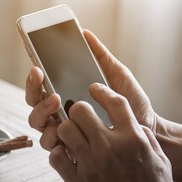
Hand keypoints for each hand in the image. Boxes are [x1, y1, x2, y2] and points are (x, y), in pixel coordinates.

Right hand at [25, 30, 156, 149]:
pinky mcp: (69, 148)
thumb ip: (101, 56)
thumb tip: (85, 33)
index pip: (42, 84)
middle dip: (33, 90)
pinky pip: (50, 144)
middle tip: (42, 79)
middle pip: (33, 101)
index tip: (37, 67)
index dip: (34, 77)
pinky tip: (61, 131)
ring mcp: (63, 129)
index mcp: (66, 93)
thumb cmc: (132, 103)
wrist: (148, 130)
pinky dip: (52, 137)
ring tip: (56, 101)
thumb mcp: (118, 75)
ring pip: (36, 121)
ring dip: (41, 111)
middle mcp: (60, 111)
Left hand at [50, 83, 174, 181]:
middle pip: (80, 110)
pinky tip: (67, 157)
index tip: (94, 89)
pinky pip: (56, 155)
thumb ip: (145, 138)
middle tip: (80, 117)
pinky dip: (58, 154)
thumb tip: (132, 124)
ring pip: (64, 129)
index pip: (115, 102)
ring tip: (73, 136)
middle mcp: (110, 147)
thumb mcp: (160, 161)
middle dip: (78, 110)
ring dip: (66, 130)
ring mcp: (91, 163)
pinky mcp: (77, 180)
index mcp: (133, 139)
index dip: (102, 91)